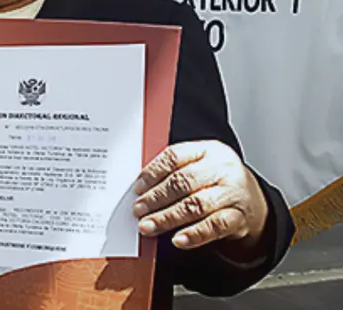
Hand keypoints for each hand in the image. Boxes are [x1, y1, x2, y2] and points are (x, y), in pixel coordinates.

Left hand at [133, 140, 268, 254]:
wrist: (252, 201)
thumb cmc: (216, 182)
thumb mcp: (199, 166)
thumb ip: (173, 173)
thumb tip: (140, 190)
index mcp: (208, 150)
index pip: (175, 156)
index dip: (153, 172)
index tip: (137, 188)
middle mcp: (223, 168)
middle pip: (183, 182)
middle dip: (156, 198)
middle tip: (139, 210)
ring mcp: (233, 192)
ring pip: (196, 205)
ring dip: (168, 218)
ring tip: (149, 226)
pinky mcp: (240, 217)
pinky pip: (214, 226)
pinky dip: (194, 234)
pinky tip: (178, 240)